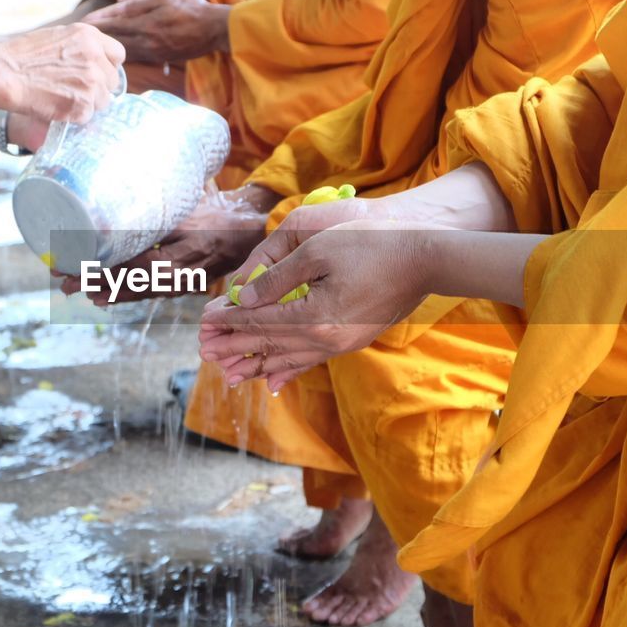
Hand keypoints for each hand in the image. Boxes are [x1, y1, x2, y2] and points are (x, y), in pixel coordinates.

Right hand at [0, 23, 124, 124]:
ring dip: (87, 103)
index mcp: (90, 37)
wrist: (4, 73)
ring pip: (103, 101)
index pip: (118, 55)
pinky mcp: (83, 105)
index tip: (96, 72)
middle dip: (98, 87)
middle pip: (112, 81)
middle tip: (73, 88)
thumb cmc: (23, 55)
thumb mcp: (58, 36)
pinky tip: (57, 106)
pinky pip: (88, 116)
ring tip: (62, 97)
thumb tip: (99, 61)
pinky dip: (74, 115)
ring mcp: (91, 83)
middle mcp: (95, 58)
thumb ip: (83, 46)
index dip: (107, 66)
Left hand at [60, 185, 282, 303]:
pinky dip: (126, 294)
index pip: (139, 258)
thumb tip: (116, 199)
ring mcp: (184, 280)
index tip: (77, 260)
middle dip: (97, 280)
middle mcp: (184, 268)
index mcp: (187, 244)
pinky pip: (151, 292)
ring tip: (76, 290)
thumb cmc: (218, 210)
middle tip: (63, 280)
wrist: (251, 229)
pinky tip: (103, 297)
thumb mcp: (191, 204)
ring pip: (140, 289)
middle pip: (133, 278)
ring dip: (106, 289)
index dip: (107, 264)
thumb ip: (161, 208)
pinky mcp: (184, 285)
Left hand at [82, 0, 230, 61]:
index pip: (114, 19)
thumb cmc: (192, 5)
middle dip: (97, 35)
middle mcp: (145, 36)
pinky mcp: (159, 57)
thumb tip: (120, 0)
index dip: (97, 20)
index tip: (82, 22)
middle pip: (114, 36)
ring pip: (122, 48)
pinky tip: (113, 51)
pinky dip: (122, 52)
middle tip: (79, 35)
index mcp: (145, 18)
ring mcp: (152, 49)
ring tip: (91, 44)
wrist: (215, 28)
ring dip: (107, 46)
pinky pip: (135, 55)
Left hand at [198, 219, 438, 390]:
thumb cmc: (371, 244)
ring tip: (228, 374)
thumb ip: (277, 277)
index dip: (229, 320)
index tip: (203, 322)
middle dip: (233, 346)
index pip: (259, 321)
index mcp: (313, 317)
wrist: (424, 259)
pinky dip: (287, 370)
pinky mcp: (351, 341)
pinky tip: (273, 382)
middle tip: (203, 351)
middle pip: (268, 344)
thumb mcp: (317, 249)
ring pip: (287, 359)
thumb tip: (244, 298)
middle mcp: (325, 339)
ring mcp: (340, 345)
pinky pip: (311, 361)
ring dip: (255, 364)